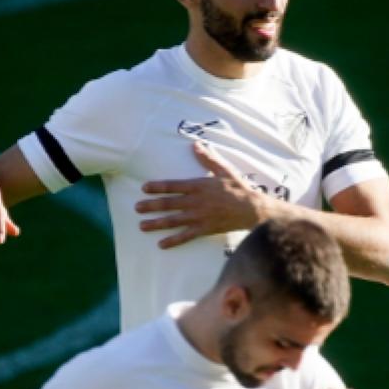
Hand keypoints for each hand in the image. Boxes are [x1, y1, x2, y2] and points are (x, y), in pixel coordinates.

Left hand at [135, 141, 266, 248]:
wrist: (252, 209)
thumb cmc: (238, 188)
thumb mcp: (224, 170)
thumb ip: (208, 158)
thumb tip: (196, 144)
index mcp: (198, 186)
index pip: (173, 186)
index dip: (157, 187)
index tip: (144, 188)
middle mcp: (195, 202)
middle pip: (169, 204)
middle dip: (151, 206)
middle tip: (136, 207)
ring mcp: (198, 217)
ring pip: (173, 221)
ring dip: (156, 223)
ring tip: (141, 226)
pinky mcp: (204, 229)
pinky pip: (186, 236)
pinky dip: (173, 241)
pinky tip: (161, 244)